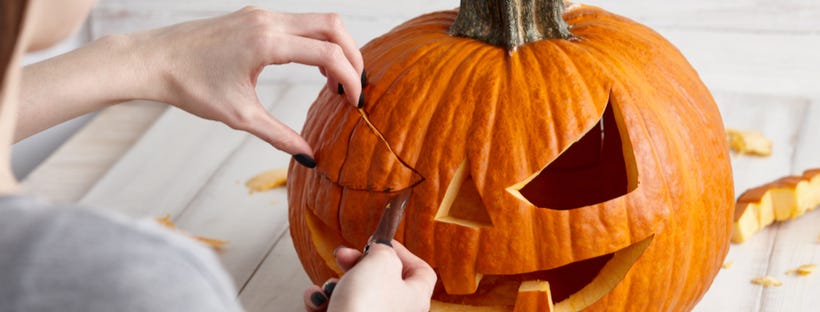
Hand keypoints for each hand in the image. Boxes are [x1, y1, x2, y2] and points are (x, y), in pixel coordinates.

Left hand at [131, 6, 363, 159]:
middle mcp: (268, 21)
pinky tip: (310, 68)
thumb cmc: (190, 85)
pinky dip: (314, 42)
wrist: (152, 60)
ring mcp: (261, 14)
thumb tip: (309, 157)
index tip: (355, 101)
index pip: (328, 54)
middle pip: (332, 26)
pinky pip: (298, 23)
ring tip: (333, 82)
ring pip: (317, 21)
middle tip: (355, 86)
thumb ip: (279, 136)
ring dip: (334, 48)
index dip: (350, 78)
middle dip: (353, 54)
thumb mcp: (239, 116)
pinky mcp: (253, 16)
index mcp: (267, 42)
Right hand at [303, 241, 435, 311]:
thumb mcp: (381, 261)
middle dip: (356, 263)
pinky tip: (316, 299)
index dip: (403, 253)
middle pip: (381, 279)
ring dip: (334, 284)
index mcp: (415, 297)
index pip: (421, 272)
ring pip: (353, 295)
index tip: (380, 243)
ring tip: (329, 286)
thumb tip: (381, 249)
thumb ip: (385, 250)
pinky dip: (323, 302)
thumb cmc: (367, 303)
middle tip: (342, 254)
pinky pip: (336, 309)